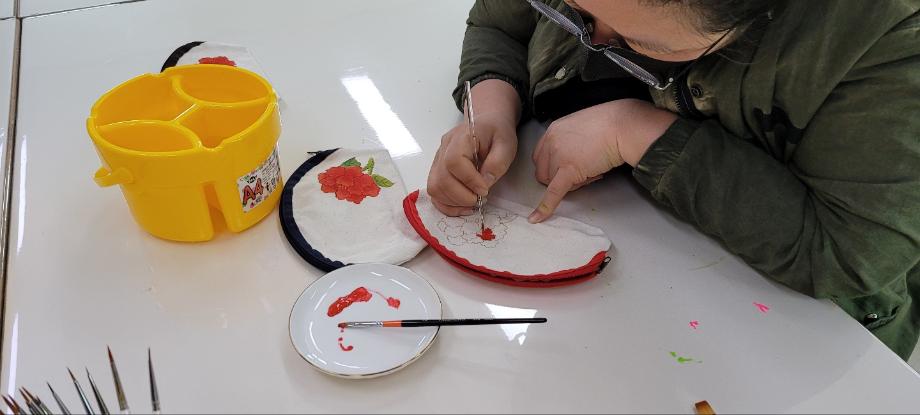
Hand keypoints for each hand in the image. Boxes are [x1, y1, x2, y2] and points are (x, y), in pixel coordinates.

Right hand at [427, 80, 520, 215]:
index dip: (468, 180)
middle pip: (441, 178)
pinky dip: (446, 204)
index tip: (484, 190)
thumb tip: (484, 183)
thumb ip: (497, 162)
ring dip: (453, 202)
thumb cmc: (497, 133)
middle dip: (462, 196)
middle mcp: (444, 148)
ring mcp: (437, 160)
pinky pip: (434, 192)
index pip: (454, 161)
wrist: (487, 124)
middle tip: (480, 199)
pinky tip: (462, 207)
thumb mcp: (506, 144)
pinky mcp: (437, 171)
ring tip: (472, 203)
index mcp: (461, 137)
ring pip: (435, 188)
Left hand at [529, 99, 676, 222]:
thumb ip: (570, 140)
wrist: (623, 126)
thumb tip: (573, 155)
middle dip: (560, 177)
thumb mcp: (581, 127)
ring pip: (553, 183)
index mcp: (553, 131)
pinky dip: (545, 207)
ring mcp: (558, 156)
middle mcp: (551, 142)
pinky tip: (537, 218)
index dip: (552, 166)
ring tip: (592, 171)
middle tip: (583, 172)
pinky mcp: (569, 170)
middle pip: (543, 172)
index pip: (540, 157)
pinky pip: (553, 193)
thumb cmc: (611, 124)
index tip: (565, 168)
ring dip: (571, 183)